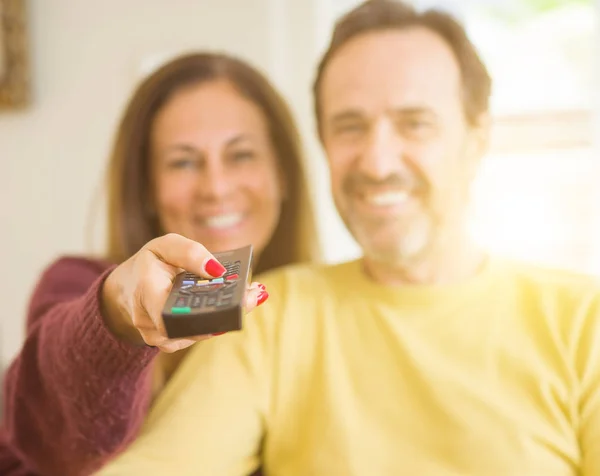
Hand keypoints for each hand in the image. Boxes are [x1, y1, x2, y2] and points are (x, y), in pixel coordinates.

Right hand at [100, 233, 267, 352]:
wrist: (129, 288)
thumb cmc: (150, 263)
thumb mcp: (165, 246)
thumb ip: (189, 252)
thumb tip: (218, 270)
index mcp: (146, 291)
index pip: (175, 310)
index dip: (206, 308)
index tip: (236, 296)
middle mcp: (149, 321)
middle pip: (194, 324)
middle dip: (227, 310)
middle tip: (255, 294)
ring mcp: (159, 337)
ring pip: (199, 332)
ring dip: (227, 316)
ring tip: (252, 297)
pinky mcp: (170, 342)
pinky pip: (198, 334)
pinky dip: (217, 321)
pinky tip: (237, 307)